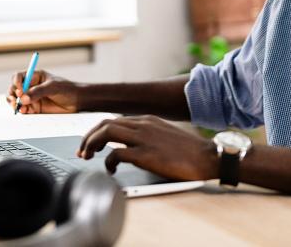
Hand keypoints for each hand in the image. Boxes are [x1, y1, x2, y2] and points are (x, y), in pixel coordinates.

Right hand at [6, 70, 79, 113]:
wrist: (77, 101)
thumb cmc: (67, 89)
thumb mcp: (53, 87)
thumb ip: (38, 92)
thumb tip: (23, 98)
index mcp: (35, 76)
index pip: (19, 77)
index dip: (17, 82)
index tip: (20, 90)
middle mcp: (31, 86)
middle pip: (14, 89)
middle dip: (12, 94)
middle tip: (15, 100)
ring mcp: (32, 98)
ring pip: (17, 100)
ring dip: (15, 103)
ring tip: (19, 107)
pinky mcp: (35, 108)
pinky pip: (24, 109)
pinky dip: (21, 110)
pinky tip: (24, 111)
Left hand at [77, 115, 218, 180]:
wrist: (208, 157)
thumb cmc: (190, 152)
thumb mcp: (165, 136)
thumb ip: (148, 136)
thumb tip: (131, 147)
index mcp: (148, 120)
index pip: (114, 120)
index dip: (97, 131)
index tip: (91, 144)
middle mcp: (143, 125)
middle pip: (104, 123)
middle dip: (88, 136)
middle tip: (82, 151)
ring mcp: (144, 138)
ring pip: (105, 132)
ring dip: (91, 144)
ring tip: (88, 157)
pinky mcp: (146, 154)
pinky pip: (116, 153)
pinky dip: (108, 161)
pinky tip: (111, 170)